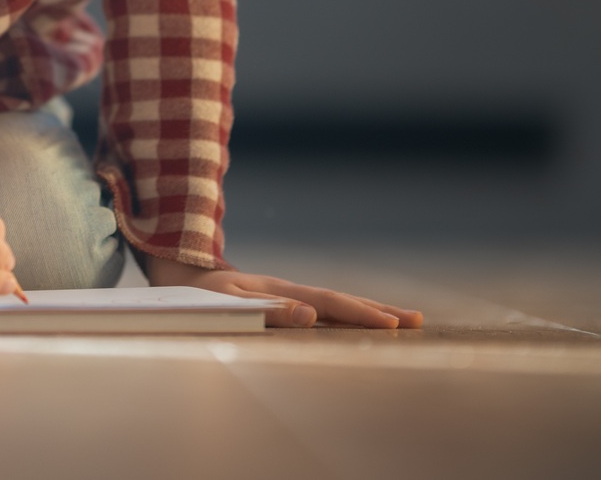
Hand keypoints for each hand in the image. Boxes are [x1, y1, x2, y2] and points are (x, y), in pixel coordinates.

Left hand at [142, 254, 423, 329]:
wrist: (183, 277)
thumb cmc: (204, 295)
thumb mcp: (231, 303)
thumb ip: (270, 310)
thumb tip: (310, 314)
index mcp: (282, 291)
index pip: (329, 302)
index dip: (361, 314)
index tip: (392, 324)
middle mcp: (291, 290)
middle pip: (341, 299)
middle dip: (379, 310)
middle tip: (417, 320)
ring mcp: (290, 294)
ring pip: (335, 302)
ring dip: (368, 310)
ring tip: (403, 319)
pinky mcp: (285, 301)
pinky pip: (323, 308)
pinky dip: (348, 313)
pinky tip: (361, 321)